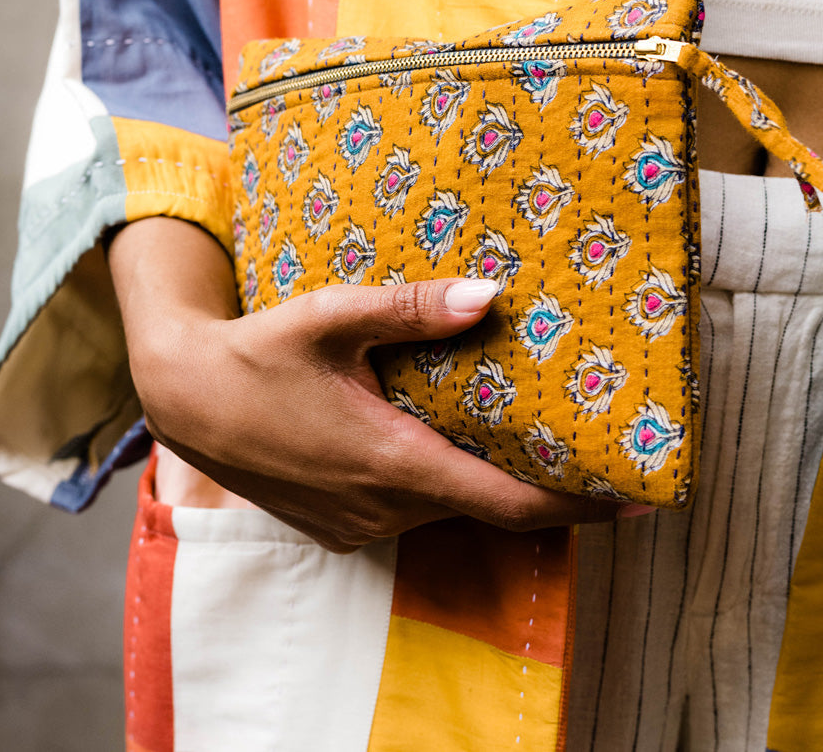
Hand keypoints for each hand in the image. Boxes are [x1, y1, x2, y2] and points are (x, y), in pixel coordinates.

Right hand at [110, 217, 644, 551]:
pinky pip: (410, 512)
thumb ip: (413, 310)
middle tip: (584, 440)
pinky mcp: (338, 527)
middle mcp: (381, 506)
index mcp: (391, 460)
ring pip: (446, 508)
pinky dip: (440, 485)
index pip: (508, 502)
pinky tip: (439, 441)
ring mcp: (357, 524)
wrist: (187, 399)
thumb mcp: (333, 316)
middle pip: (485, 506)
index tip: (636, 498)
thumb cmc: (259, 353)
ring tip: (520, 434)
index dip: (579, 505)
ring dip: (485, 481)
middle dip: (539, 482)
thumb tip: (491, 295)